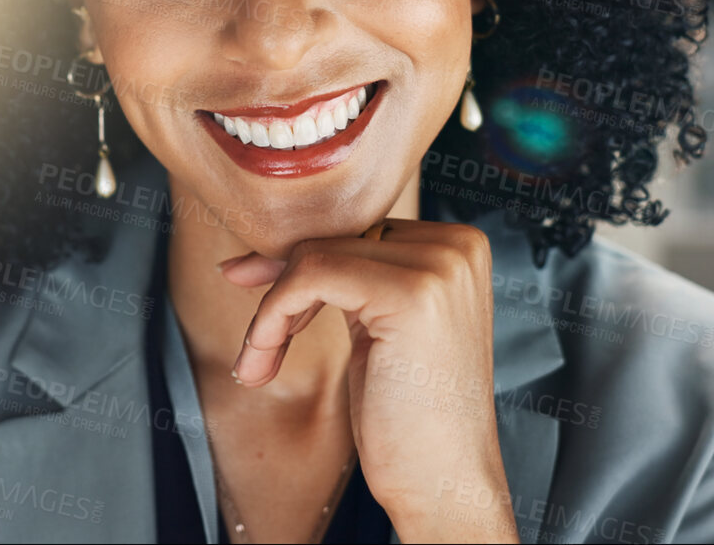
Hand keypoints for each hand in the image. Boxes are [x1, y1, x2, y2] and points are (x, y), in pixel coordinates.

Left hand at [220, 219, 519, 542]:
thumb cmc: (412, 418)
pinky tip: (263, 362)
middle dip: (279, 290)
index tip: (258, 300)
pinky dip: (273, 318)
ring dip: (270, 315)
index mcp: (458, 246)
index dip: (299, 267)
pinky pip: (310, 276)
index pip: (354, 228)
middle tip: (255, 348)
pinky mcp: (412, 293)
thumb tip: (267, 250)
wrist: (445, 484)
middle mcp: (457, 245)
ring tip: (258, 364)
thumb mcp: (381, 326)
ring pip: (313, 256)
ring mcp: (439, 266)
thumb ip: (352, 276)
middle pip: (332, 238)